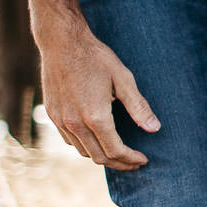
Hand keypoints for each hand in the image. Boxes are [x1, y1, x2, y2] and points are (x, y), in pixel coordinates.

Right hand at [40, 29, 158, 169]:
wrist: (61, 42)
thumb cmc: (95, 57)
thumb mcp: (123, 78)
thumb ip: (138, 106)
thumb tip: (154, 128)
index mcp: (95, 116)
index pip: (115, 151)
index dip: (131, 159)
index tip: (143, 160)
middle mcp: (75, 123)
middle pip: (99, 157)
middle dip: (120, 163)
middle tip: (134, 162)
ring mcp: (61, 120)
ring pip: (83, 152)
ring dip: (102, 156)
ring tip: (119, 154)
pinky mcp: (53, 114)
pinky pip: (70, 140)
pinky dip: (86, 146)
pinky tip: (97, 140)